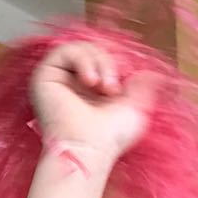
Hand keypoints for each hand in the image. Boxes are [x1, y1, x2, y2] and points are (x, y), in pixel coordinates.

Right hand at [29, 42, 158, 163]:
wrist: (90, 149)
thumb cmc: (111, 137)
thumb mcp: (136, 108)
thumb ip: (143, 87)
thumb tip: (153, 73)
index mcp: (91, 90)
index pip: (103, 60)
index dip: (116, 65)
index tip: (123, 88)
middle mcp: (73, 84)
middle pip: (93, 51)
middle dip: (109, 64)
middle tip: (113, 89)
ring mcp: (58, 80)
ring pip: (81, 48)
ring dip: (99, 62)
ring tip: (104, 87)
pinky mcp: (44, 76)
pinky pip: (65, 50)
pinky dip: (84, 60)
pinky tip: (90, 81)